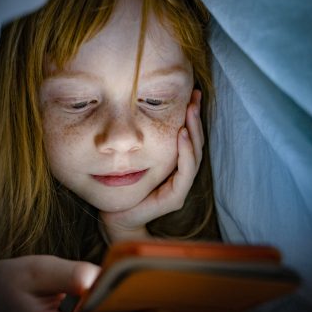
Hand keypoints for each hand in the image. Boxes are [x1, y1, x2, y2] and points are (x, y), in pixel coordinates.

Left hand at [100, 89, 203, 241]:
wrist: (115, 217)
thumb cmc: (122, 187)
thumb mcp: (133, 157)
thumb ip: (142, 139)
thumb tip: (138, 107)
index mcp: (174, 166)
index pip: (189, 138)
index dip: (192, 117)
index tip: (192, 94)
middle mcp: (180, 176)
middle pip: (196, 143)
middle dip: (196, 119)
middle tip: (195, 96)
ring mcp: (180, 188)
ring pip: (195, 156)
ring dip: (194, 131)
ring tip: (191, 111)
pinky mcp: (174, 198)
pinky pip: (185, 173)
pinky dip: (185, 152)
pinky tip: (182, 135)